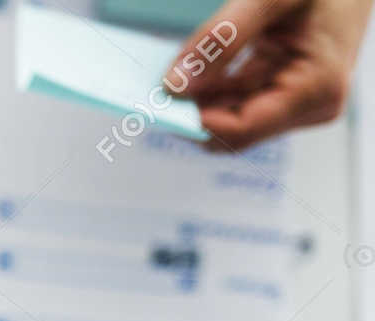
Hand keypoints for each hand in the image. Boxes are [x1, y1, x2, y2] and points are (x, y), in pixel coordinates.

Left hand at [168, 0, 372, 147]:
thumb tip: (174, 84)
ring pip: (228, 118)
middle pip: (229, 130)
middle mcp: (310, 107)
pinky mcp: (286, 95)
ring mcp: (299, 105)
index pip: (240, 129)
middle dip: (192, 108)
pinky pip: (236, 101)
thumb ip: (221, 39)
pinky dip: (212, 86)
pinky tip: (195, 65)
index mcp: (316, 88)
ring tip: (178, 66)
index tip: (157, 99)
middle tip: (155, 83)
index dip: (194, 119)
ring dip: (199, 95)